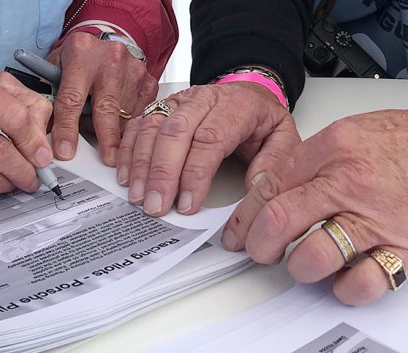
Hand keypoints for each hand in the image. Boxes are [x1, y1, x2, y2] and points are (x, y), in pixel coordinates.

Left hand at [47, 32, 156, 164]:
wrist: (109, 39)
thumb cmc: (81, 58)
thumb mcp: (58, 66)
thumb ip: (52, 95)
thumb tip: (47, 132)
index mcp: (81, 53)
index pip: (72, 98)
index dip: (67, 128)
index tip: (65, 151)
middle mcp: (110, 59)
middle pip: (107, 108)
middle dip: (106, 138)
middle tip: (106, 160)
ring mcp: (133, 70)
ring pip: (126, 115)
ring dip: (116, 134)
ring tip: (109, 144)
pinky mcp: (148, 82)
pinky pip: (141, 114)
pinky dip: (131, 127)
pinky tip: (122, 130)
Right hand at [116, 82, 299, 215]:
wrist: (250, 92)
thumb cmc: (262, 119)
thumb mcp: (283, 138)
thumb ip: (273, 165)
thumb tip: (255, 192)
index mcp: (236, 105)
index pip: (210, 139)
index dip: (194, 174)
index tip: (187, 204)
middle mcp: (203, 99)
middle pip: (175, 132)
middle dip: (162, 174)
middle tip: (156, 206)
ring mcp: (179, 101)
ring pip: (153, 127)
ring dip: (141, 165)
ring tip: (138, 197)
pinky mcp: (162, 107)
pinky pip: (139, 125)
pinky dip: (127, 150)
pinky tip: (124, 175)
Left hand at [220, 98, 407, 304]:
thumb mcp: (355, 132)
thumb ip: (312, 161)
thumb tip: (270, 193)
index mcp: (335, 149)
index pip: (270, 188)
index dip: (245, 218)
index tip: (239, 234)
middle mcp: (352, 183)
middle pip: (281, 222)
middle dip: (260, 246)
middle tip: (262, 253)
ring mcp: (379, 219)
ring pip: (314, 257)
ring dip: (300, 268)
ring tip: (307, 263)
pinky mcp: (406, 249)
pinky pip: (362, 283)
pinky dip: (346, 289)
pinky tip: (345, 279)